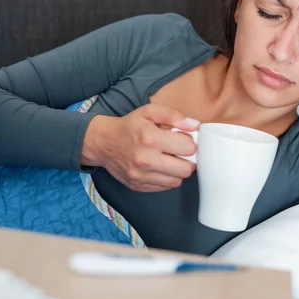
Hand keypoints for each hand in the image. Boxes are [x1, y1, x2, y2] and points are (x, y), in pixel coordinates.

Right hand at [81, 104, 198, 191]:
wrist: (103, 143)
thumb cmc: (129, 126)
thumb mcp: (150, 112)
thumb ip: (174, 116)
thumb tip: (194, 126)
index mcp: (150, 138)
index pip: (188, 148)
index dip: (190, 143)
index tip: (184, 140)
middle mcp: (145, 160)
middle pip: (186, 169)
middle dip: (188, 160)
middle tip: (180, 152)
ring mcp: (141, 176)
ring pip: (177, 181)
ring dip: (178, 170)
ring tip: (170, 159)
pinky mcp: (138, 186)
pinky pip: (164, 187)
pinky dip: (167, 178)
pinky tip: (160, 167)